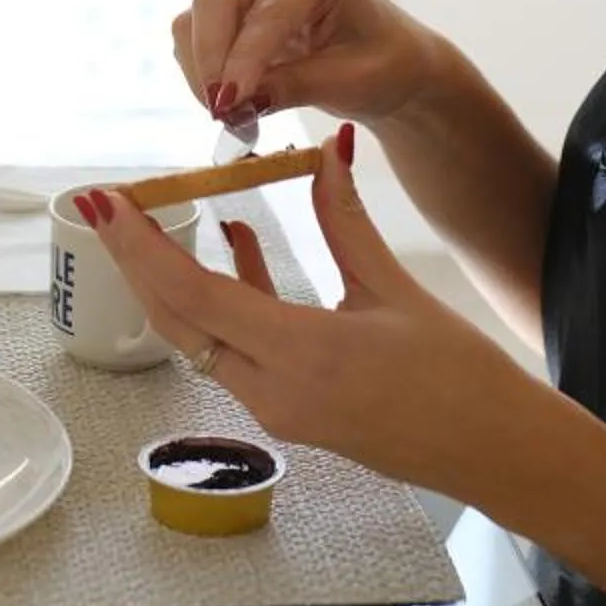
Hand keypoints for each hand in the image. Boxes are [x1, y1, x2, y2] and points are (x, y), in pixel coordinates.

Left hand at [78, 122, 544, 497]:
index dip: (142, 246)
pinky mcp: (290, 412)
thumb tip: (325, 150)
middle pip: (177, 319)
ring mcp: (278, 409)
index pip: (193, 294)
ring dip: (175, 280)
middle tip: (111, 206)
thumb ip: (345, 221)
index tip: (109, 202)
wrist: (496, 455)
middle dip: (136, 261)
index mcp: (301, 355)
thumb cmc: (461, 379)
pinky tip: (237, 245)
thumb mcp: (395, 290)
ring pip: (200, 337)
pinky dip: (225, 300)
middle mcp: (274, 391)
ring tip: (159, 218)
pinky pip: (235, 351)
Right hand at [175, 0, 452, 126]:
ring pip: (195, 17)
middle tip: (220, 112)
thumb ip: (294, 86)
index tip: (228, 103)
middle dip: (210, 58)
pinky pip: (194, 36)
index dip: (243, 58)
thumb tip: (237, 102)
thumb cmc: (383, 63)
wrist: (386, 62)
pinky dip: (202, 73)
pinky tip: (232, 104)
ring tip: (233, 116)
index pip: (266, 10)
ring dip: (202, 70)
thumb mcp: (351, 80)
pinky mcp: (228, 8)